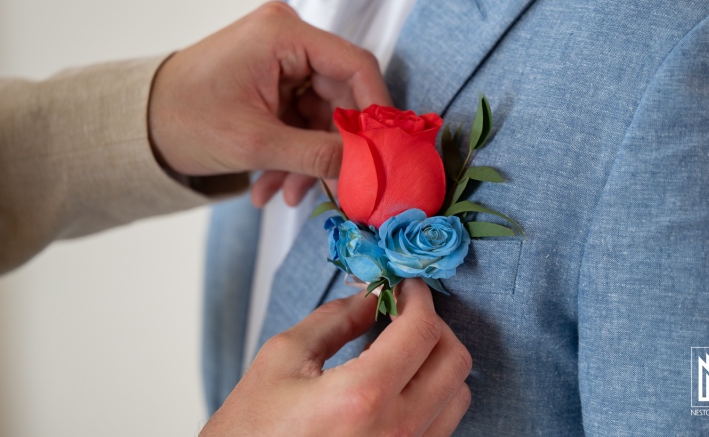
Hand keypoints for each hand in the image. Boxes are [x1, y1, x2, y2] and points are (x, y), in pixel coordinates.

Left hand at [148, 1, 390, 203]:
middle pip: (340, 95)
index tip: (385, 153)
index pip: (355, 66)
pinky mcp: (273, 82)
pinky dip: (292, 154)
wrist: (139, 125)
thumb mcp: (254, 143)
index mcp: (283, 35)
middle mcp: (287, 39)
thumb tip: (368, 171)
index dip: (377, 111)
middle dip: (333, 148)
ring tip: (285, 195)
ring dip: (308, 159)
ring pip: (320, 115)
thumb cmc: (184, 120)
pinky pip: (300, 120)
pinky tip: (271, 185)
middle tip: (337, 189)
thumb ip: (317, 155)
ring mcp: (280, 60)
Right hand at [200, 279, 472, 436]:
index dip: (418, 297)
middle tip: (404, 312)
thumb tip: (372, 297)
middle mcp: (395, 431)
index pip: (421, 331)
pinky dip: (432, 394)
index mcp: (362, 397)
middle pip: (455, 361)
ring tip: (402, 349)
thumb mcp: (283, 359)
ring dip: (437, 361)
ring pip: (458, 395)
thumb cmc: (250, 431)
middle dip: (435, 325)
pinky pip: (442, 425)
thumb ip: (335, 320)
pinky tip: (400, 383)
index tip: (406, 285)